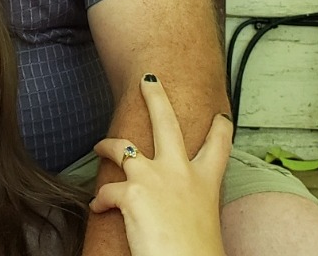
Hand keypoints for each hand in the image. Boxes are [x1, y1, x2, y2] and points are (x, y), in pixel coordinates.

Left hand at [91, 76, 230, 255]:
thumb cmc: (196, 253)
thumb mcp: (202, 220)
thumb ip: (188, 203)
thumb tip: (176, 210)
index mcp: (205, 183)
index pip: (219, 148)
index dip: (220, 129)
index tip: (220, 115)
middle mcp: (181, 173)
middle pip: (167, 122)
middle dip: (156, 96)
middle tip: (148, 78)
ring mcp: (154, 178)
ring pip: (122, 147)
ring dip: (107, 144)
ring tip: (99, 146)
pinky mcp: (131, 193)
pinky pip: (106, 192)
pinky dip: (100, 200)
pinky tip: (97, 208)